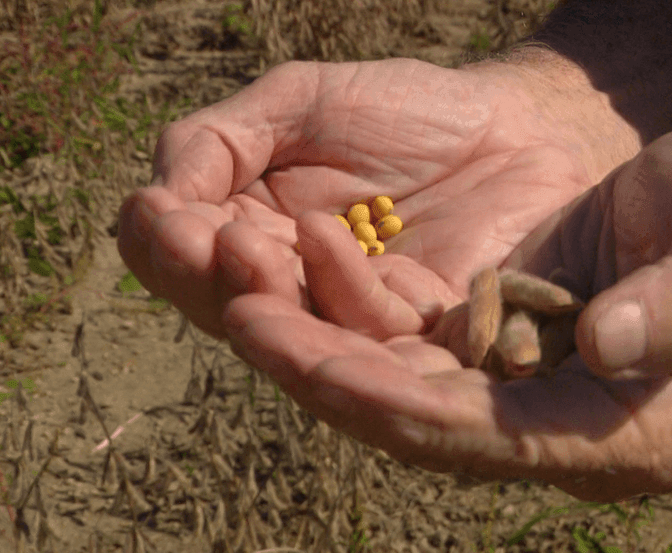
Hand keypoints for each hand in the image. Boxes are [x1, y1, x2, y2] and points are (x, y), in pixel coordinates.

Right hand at [117, 57, 628, 337]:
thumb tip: (157, 194)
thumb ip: (222, 139)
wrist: (514, 127)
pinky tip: (318, 237)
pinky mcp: (422, 331)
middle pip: (222, 304)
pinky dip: (340, 286)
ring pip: (290, 329)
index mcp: (252, 235)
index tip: (165, 209)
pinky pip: (374, 325)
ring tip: (244, 248)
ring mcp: (355, 317)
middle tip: (204, 235)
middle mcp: (294, 289)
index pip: (177, 258)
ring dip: (259, 293)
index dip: (163, 241)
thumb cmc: (407, 110)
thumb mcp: (302, 101)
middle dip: (203, 273)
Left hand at [223, 123, 671, 499]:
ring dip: (323, 346)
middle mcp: (569, 434)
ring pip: (404, 387)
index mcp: (632, 435)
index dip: (389, 401)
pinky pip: (414, 346)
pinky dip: (356, 314)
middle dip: (328, 374)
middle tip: (237, 316)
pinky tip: (306, 262)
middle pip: (424, 422)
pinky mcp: (503, 353)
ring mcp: (531, 399)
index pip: (488, 437)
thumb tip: (604, 347)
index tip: (302, 356)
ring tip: (242, 292)